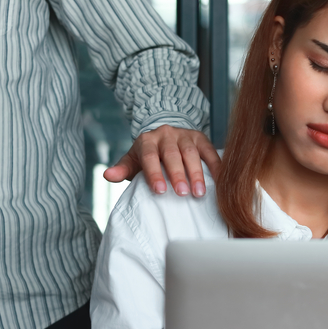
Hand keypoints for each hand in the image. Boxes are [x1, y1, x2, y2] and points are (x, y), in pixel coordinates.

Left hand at [103, 125, 220, 196]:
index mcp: (147, 141)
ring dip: (196, 173)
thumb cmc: (148, 156)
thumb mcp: (133, 160)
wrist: (164, 136)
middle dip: (177, 174)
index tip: (160, 191)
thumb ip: (123, 169)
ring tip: (199, 193)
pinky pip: (209, 150)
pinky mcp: (200, 137)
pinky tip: (219, 180)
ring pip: (191, 152)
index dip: (154, 173)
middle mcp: (165, 134)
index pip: (149, 157)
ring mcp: (184, 134)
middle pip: (172, 154)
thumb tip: (108, 175)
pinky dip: (215, 165)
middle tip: (182, 194)